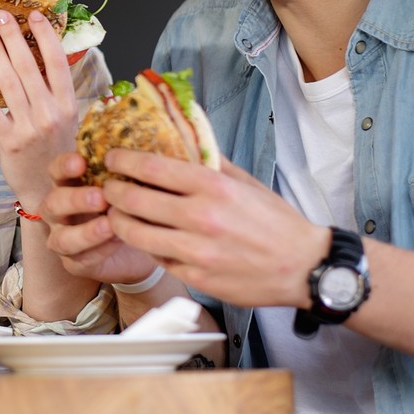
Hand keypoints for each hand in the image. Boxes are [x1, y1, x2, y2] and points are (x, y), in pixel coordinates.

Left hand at [0, 9, 78, 210]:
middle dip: (14, 37)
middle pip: (30, 67)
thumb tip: (52, 52)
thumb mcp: (67, 118)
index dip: (46, 36)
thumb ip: (59, 89)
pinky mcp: (8, 141)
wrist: (48, 191)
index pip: (58, 62)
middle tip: (0, 14)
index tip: (34, 14)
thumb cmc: (56, 150)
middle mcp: (51, 113)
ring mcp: (30, 127)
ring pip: (9, 83)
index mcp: (68, 103)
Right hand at [40, 152, 160, 284]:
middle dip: (75, 199)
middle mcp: (59, 211)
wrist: (142, 241)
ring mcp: (62, 238)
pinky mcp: (74, 263)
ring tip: (110, 224)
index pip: (56, 171)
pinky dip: (99, 251)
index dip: (64, 166)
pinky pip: (79, 259)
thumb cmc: (132, 204)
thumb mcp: (131, 185)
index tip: (80, 161)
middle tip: (101, 196)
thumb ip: (128, 170)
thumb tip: (144, 150)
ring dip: (85, 232)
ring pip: (62, 238)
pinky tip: (118, 242)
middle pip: (53, 203)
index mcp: (68, 185)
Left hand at [99, 149, 326, 308]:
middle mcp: (201, 218)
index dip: (122, 161)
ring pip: (134, 232)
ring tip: (117, 213)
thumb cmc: (275, 221)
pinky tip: (146, 236)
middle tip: (108, 187)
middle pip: (133, 200)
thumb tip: (181, 137)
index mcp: (213, 187)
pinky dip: (146, 245)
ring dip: (118, 220)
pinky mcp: (195, 276)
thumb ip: (210, 161)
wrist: (304, 267)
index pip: (151, 167)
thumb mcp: (245, 182)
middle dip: (112, 191)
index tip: (112, 158)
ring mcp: (196, 251)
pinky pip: (155, 257)